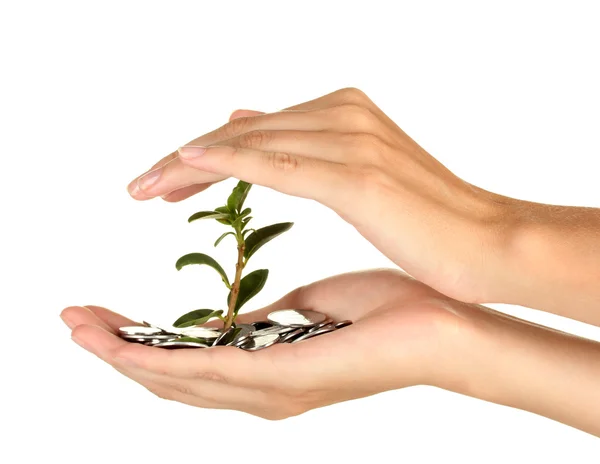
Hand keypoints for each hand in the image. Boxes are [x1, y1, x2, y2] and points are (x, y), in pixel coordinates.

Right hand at [60, 269, 461, 418]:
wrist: (439, 321)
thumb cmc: (381, 309)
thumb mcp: (309, 306)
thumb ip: (267, 318)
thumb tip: (236, 312)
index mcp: (266, 366)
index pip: (188, 359)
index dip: (140, 340)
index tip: (102, 311)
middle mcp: (261, 388)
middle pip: (172, 376)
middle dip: (118, 350)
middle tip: (73, 321)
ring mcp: (271, 388)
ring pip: (178, 380)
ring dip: (124, 357)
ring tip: (81, 329)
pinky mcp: (286, 377)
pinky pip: (210, 373)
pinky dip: (161, 362)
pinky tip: (127, 345)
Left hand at [126, 88, 516, 304]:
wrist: (490, 243)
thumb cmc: (428, 222)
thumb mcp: (358, 175)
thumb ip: (301, 145)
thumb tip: (244, 120)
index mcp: (342, 112)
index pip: (254, 130)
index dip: (204, 155)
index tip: (167, 179)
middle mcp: (343, 113)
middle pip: (242, 133)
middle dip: (184, 161)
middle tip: (141, 186)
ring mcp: (351, 140)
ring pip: (251, 146)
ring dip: (191, 165)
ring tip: (147, 189)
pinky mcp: (358, 176)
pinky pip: (278, 164)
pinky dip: (229, 163)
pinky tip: (187, 167)